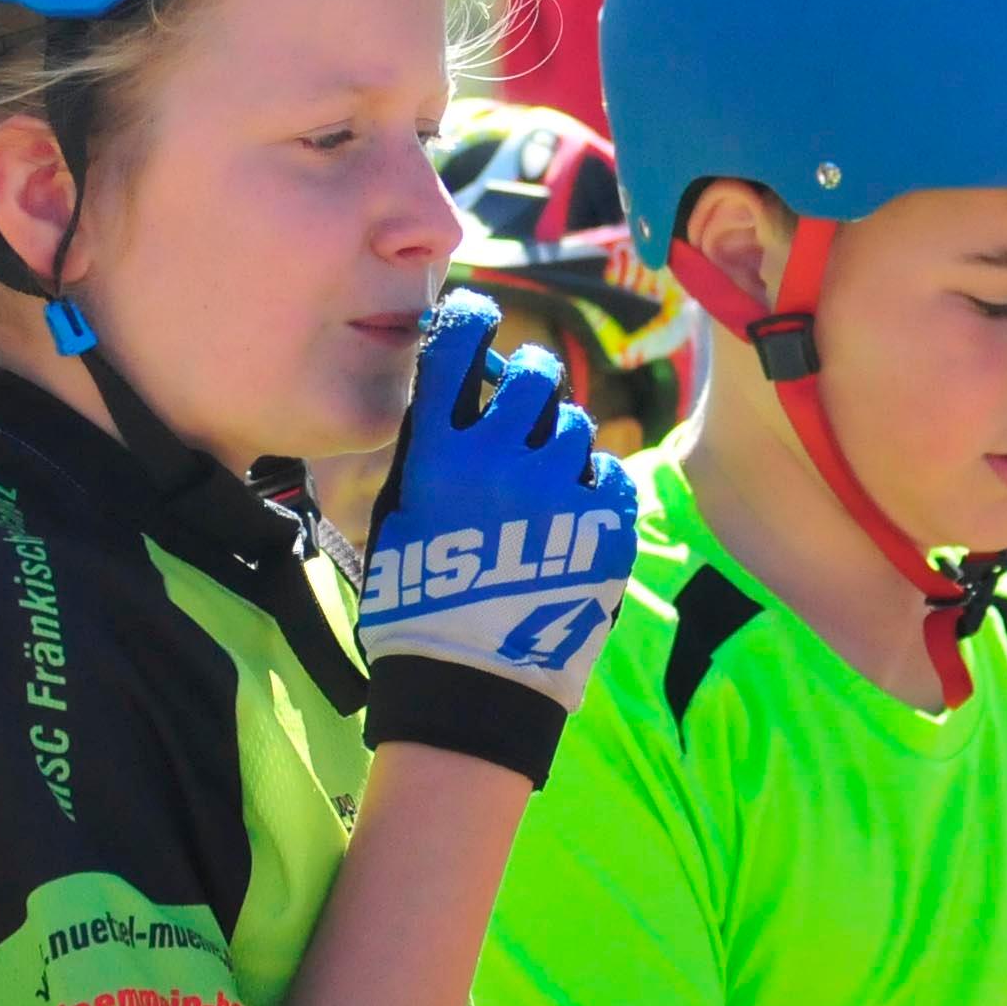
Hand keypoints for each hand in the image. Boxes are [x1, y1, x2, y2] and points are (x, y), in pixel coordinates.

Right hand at [353, 297, 639, 783]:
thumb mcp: (396, 518)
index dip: (468, 321)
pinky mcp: (606, 530)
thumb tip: (447, 401)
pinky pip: (611, 478)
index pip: (456, 349)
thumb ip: (424, 454)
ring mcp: (560, 493)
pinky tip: (573, 513)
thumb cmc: (413, 608)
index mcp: (439, 453)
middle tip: (524, 397)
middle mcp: (502, 458)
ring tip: (544, 479)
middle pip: (534, 376)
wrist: (470, 687)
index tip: (476, 318)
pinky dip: (593, 488)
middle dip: (530, 378)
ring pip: (576, 428)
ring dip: (559, 442)